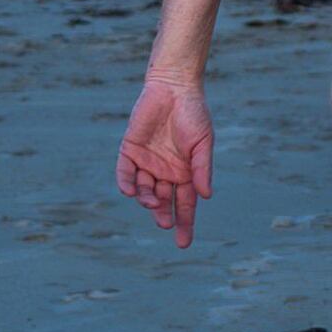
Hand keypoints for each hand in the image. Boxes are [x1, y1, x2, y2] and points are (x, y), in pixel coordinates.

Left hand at [118, 75, 216, 247]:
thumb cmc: (194, 114)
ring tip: (152, 201)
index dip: (185, 224)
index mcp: (185, 173)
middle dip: (163, 215)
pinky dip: (127, 183)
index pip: (185, 205)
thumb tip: (206, 196)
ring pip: (143, 190)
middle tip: (164, 223)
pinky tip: (131, 191)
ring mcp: (146, 162)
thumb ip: (202, 169)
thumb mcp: (203, 143)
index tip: (183, 244)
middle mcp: (165, 171)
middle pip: (162, 202)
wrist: (173, 87)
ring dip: (146, 199)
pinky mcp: (129, 150)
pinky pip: (125, 172)